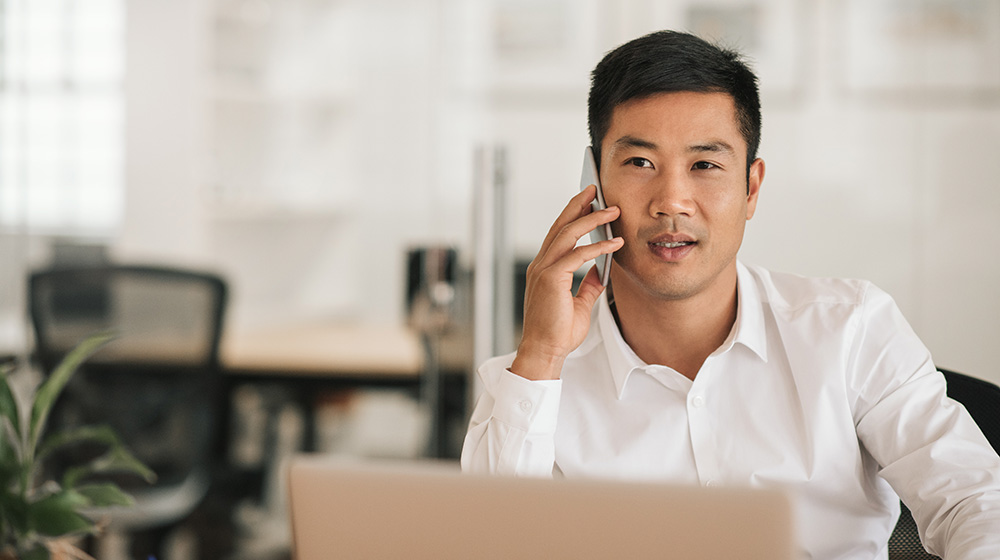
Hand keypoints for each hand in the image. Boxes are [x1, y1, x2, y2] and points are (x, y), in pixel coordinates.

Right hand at [511, 185, 623, 379]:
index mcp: (544, 268)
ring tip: (612, 210)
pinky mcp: (551, 278)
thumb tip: (601, 268)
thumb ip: (589, 283)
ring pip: (568, 234)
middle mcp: (541, 264)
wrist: (545, 351)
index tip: (589, 201)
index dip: (573, 214)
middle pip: (560, 225)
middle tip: (596, 189)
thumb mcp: (580, 303)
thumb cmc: (558, 332)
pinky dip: (597, 247)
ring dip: (592, 219)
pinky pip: (577, 255)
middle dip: (579, 204)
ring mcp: (543, 270)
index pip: (559, 233)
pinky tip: (615, 243)